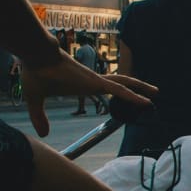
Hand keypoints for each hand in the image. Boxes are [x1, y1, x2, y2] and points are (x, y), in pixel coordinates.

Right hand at [21, 54, 153, 136]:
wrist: (34, 55)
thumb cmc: (35, 72)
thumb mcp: (36, 99)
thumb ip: (39, 116)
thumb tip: (43, 134)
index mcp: (82, 83)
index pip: (104, 87)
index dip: (114, 92)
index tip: (124, 99)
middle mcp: (92, 80)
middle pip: (120, 84)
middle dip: (135, 89)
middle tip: (149, 95)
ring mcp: (95, 80)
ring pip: (124, 85)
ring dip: (140, 89)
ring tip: (155, 93)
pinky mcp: (95, 82)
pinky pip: (119, 89)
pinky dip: (133, 95)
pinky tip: (145, 101)